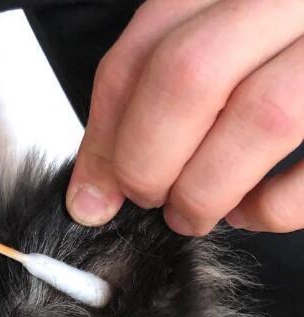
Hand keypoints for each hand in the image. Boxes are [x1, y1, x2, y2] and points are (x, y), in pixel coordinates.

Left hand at [67, 0, 303, 234]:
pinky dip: (273, 207)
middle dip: (147, 162)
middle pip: (188, 75)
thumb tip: (95, 193)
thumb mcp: (222, 42)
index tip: (92, 196)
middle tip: (148, 199)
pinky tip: (254, 211)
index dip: (105, 136)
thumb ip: (160, 95)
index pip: (142, 50)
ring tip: (192, 214)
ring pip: (259, 116)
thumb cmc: (285, 44)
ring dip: (204, 189)